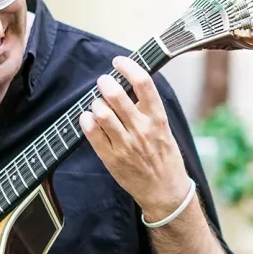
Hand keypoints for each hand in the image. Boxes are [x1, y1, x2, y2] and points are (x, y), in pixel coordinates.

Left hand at [79, 56, 191, 218]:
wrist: (165, 191)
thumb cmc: (165, 158)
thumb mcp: (165, 130)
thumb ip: (149, 110)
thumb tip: (128, 87)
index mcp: (158, 119)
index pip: (143, 84)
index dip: (128, 67)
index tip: (119, 62)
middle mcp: (142, 129)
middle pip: (117, 96)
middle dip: (105, 83)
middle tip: (103, 81)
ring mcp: (125, 144)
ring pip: (102, 113)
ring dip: (96, 103)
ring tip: (98, 104)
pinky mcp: (112, 158)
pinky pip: (92, 133)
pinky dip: (86, 120)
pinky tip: (88, 117)